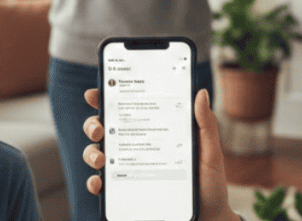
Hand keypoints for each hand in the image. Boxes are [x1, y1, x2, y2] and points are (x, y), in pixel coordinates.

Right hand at [81, 88, 239, 220]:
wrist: (208, 218)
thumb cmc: (209, 183)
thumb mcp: (210, 152)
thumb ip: (205, 124)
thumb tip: (200, 93)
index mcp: (154, 131)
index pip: (127, 109)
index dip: (107, 98)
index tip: (95, 93)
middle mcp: (136, 148)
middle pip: (105, 129)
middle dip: (93, 124)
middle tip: (100, 129)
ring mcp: (128, 170)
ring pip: (97, 154)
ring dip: (91, 153)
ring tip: (100, 158)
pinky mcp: (125, 193)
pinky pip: (102, 186)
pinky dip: (95, 183)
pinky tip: (99, 183)